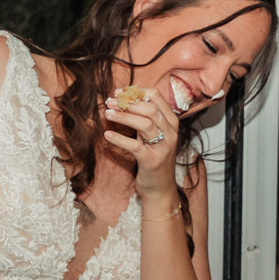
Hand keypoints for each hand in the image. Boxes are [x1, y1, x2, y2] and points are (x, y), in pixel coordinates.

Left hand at [102, 87, 180, 205]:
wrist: (160, 188)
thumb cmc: (153, 158)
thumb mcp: (152, 135)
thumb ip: (144, 119)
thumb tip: (123, 99)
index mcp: (171, 122)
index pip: (157, 97)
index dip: (137, 91)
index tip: (119, 91)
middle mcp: (171, 132)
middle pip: (150, 109)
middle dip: (127, 103)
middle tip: (109, 102)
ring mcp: (163, 147)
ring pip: (144, 124)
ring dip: (123, 116)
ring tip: (107, 113)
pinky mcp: (152, 161)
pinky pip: (135, 146)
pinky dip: (119, 139)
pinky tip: (107, 135)